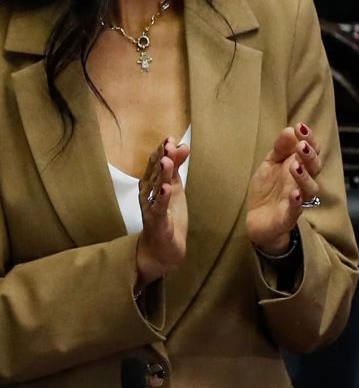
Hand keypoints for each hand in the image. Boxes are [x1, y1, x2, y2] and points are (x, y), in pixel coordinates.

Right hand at [134, 137, 190, 285]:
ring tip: (166, 161)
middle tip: (167, 143)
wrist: (162, 250)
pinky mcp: (157, 223)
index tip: (169, 137)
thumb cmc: (168, 217)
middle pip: (153, 174)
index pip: (155, 165)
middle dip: (159, 158)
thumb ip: (176, 169)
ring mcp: (151, 209)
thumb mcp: (175, 190)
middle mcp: (148, 196)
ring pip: (155, 190)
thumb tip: (182, 145)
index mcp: (153, 186)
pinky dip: (162, 199)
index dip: (161, 151)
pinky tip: (166, 189)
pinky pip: (159, 209)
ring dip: (160, 175)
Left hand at [243, 124, 321, 255]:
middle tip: (301, 144)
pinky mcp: (288, 217)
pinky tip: (293, 193)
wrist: (258, 220)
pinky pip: (296, 210)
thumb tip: (290, 129)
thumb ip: (280, 149)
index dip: (309, 139)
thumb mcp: (270, 164)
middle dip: (310, 155)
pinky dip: (297, 202)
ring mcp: (297, 200)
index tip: (300, 126)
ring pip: (310, 188)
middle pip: (315, 168)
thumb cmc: (268, 190)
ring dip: (304, 176)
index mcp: (301, 167)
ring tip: (295, 165)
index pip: (311, 151)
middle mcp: (303, 183)